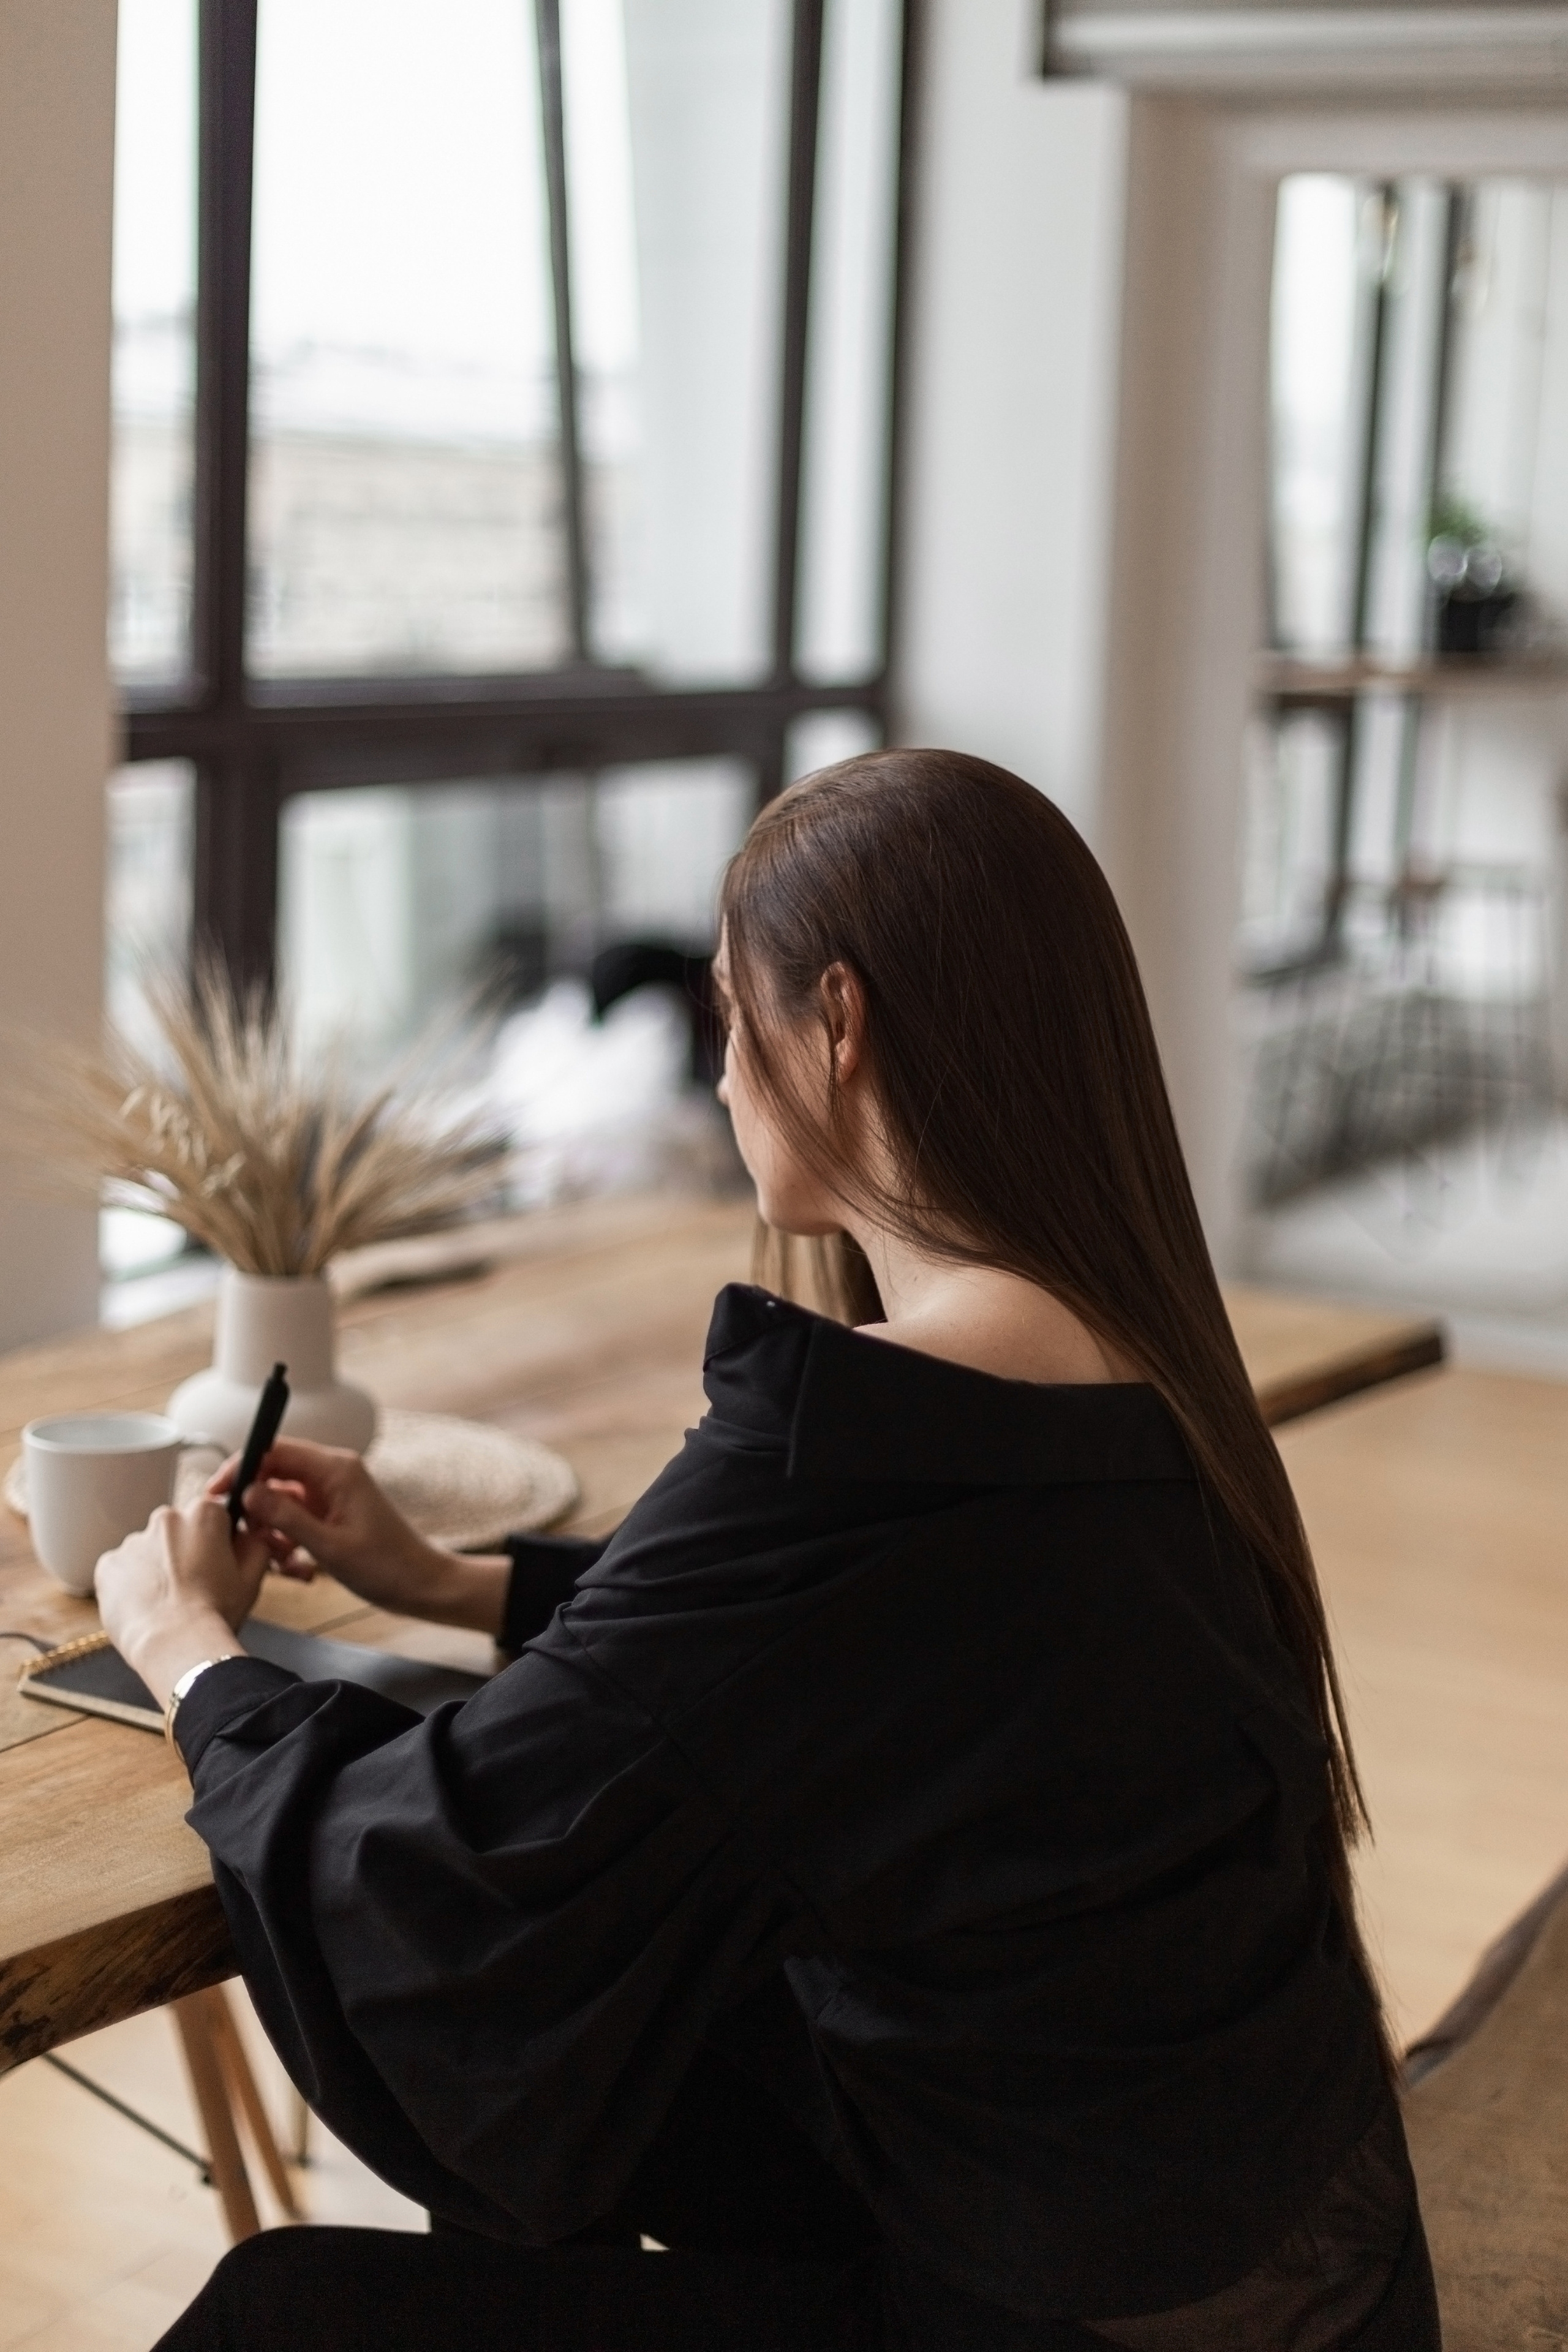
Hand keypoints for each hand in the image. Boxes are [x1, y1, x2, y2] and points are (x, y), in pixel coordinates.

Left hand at [95, 1499, 265, 1707]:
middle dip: (183, 1553)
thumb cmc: (215, 1613)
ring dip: (156, 1570)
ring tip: (167, 1604)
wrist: (175, 1645)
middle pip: (177, 1532)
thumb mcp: (251, 1578)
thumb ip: (255, 1546)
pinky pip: (121, 1571)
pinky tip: (146, 1607)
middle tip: (193, 1589)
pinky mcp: (108, 1565)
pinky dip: (130, 1586)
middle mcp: (165, 1518)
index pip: (213, 1517)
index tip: (216, 1566)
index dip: (217, 1543)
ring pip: (148, 1552)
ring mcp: (132, 1541)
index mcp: (204, 1514)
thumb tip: (250, 1535)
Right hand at [215, 1437, 508, 1637]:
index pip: (276, 1450)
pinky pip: (294, 1518)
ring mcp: (332, 1493)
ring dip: (270, 1530)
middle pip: (274, 1474)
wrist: (421, 1585)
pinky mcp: (331, 1513)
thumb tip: (248, 1492)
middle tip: (241, 1536)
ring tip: (280, 1562)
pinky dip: (286, 1540)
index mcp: (336, 1470)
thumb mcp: (328, 1546)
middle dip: (254, 1506)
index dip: (242, 1467)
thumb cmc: (386, 1566)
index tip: (218, 1492)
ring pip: (281, 1500)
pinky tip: (293, 1568)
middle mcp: (333, 1474)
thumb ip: (285, 1516)